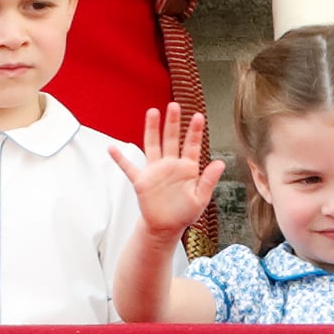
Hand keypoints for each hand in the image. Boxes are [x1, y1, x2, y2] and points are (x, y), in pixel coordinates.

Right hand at [109, 104, 225, 238]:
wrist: (165, 228)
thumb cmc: (184, 214)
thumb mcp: (200, 199)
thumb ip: (209, 180)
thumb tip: (220, 163)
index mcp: (187, 168)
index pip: (191, 145)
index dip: (195, 131)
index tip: (198, 116)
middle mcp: (170, 164)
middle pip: (171, 138)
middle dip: (173, 122)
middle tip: (174, 105)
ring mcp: (155, 170)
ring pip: (153, 145)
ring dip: (152, 129)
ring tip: (152, 112)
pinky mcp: (142, 181)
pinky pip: (129, 168)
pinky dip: (120, 159)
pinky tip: (112, 149)